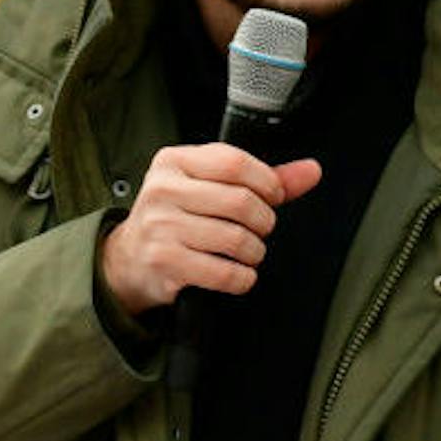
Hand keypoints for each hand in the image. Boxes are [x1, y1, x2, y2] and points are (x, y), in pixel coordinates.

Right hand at [100, 143, 321, 316]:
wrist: (129, 260)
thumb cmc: (176, 218)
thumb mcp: (209, 188)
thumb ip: (260, 179)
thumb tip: (311, 171)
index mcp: (174, 162)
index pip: (235, 163)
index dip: (267, 183)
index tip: (272, 197)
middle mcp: (163, 190)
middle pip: (241, 202)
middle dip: (264, 221)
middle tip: (260, 229)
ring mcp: (161, 227)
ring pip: (236, 239)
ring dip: (254, 252)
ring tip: (247, 253)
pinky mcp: (164, 263)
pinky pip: (224, 274)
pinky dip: (242, 278)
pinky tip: (237, 274)